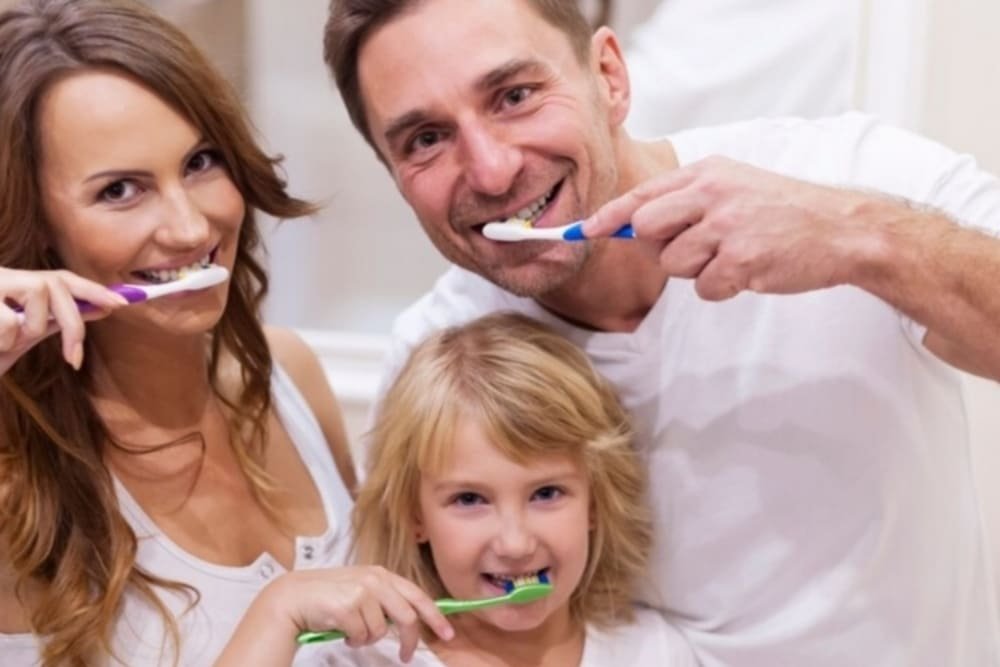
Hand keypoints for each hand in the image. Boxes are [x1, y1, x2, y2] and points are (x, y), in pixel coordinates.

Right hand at [0, 267, 126, 375]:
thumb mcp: (26, 335)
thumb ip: (60, 320)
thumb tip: (103, 308)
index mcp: (15, 283)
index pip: (61, 278)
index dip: (93, 289)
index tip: (121, 303)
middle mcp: (4, 276)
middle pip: (56, 285)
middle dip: (73, 325)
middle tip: (74, 359)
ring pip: (37, 299)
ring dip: (24, 333)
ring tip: (1, 342)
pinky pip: (10, 322)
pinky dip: (3, 341)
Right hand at [265, 566, 452, 661]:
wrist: (293, 598)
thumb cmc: (327, 597)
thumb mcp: (360, 590)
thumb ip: (384, 600)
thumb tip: (408, 621)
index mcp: (381, 574)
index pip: (417, 595)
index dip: (435, 616)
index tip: (447, 632)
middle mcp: (374, 580)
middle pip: (407, 617)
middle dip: (409, 641)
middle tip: (405, 656)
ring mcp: (361, 593)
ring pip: (379, 631)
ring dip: (366, 638)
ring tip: (351, 630)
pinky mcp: (347, 608)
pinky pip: (361, 636)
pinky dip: (353, 640)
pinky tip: (340, 630)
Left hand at [584, 156, 879, 299]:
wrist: (842, 228)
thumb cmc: (782, 211)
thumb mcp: (734, 186)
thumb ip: (686, 201)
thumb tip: (631, 226)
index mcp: (708, 173)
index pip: (642, 195)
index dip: (608, 217)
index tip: (581, 231)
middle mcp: (713, 194)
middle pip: (645, 230)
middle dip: (660, 247)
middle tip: (696, 247)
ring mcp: (727, 226)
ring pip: (673, 264)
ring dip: (697, 270)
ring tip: (733, 255)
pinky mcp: (742, 260)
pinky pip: (703, 288)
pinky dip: (721, 287)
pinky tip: (749, 270)